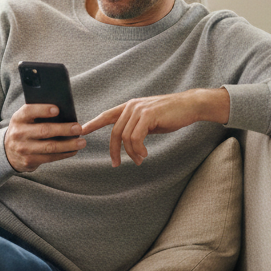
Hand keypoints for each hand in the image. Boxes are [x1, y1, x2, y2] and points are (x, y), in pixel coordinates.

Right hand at [4, 102, 86, 172]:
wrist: (8, 152)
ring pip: (49, 147)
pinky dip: (64, 154)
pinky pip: (50, 158)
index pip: (29, 111)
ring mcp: (23, 149)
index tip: (57, 109)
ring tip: (82, 142)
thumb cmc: (24, 130)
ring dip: (68, 145)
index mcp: (18, 118)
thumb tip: (65, 112)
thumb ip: (38, 114)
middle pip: (44, 130)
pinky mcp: (29, 161)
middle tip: (78, 128)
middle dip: (63, 129)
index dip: (43, 110)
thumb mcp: (25, 120)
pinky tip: (73, 150)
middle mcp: (19, 133)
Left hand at [80, 88, 229, 166]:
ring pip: (126, 137)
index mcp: (130, 107)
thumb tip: (127, 141)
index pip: (107, 115)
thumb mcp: (149, 120)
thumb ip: (136, 126)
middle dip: (114, 151)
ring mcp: (139, 110)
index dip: (93, 123)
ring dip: (131, 153)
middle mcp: (131, 106)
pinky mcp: (148, 115)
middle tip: (116, 164)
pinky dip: (138, 149)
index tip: (81, 131)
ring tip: (140, 160)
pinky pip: (136, 138)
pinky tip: (145, 154)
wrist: (189, 106)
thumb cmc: (171, 115)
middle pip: (115, 132)